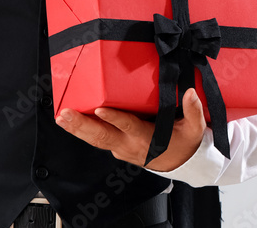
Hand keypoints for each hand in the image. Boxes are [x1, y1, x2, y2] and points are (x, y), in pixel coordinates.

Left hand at [55, 88, 205, 171]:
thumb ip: (193, 111)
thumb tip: (190, 93)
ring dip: (77, 129)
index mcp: (147, 138)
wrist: (179, 164)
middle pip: (102, 136)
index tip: (100, 110)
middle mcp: (129, 145)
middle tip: (66, 115)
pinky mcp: (115, 146)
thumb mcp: (194, 129)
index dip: (114, 119)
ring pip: (95, 140)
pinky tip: (69, 121)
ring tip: (61, 118)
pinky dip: (82, 131)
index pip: (128, 127)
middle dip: (82, 125)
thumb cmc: (184, 143)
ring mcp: (120, 147)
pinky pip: (97, 139)